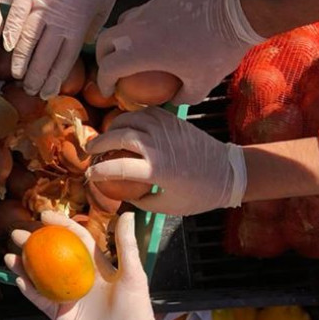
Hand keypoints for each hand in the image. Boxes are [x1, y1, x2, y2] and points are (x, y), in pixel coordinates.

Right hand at [3, 0, 128, 99]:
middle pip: (44, 55)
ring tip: (16, 76)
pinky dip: (11, 32)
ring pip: (28, 40)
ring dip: (21, 61)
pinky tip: (6, 47)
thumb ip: (94, 24)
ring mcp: (40, 4)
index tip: (48, 91)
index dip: (55, 78)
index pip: (64, 59)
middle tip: (30, 90)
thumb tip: (84, 41)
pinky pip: (16, 15)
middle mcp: (58, 19)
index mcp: (79, 24)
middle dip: (36, 76)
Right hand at [5, 211, 159, 319]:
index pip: (75, 238)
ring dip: (23, 266)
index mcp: (95, 265)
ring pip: (39, 277)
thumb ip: (126, 245)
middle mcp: (78, 278)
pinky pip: (39, 300)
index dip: (60, 225)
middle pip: (51, 255)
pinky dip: (28, 290)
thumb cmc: (135, 310)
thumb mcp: (132, 275)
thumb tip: (127, 213)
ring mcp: (67, 296)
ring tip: (8, 256)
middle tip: (17, 234)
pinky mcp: (59, 314)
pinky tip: (17, 279)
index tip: (43, 216)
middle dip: (33, 243)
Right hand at [86, 107, 246, 215]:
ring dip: (112, 128)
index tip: (90, 176)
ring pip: (129, 120)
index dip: (99, 171)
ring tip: (104, 138)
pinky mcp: (172, 120)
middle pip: (118, 136)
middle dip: (98, 143)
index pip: (118, 167)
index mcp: (157, 170)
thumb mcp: (168, 207)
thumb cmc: (199, 194)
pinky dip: (130, 118)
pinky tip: (125, 127)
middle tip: (89, 151)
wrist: (229, 172)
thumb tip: (121, 193)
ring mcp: (165, 129)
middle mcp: (159, 146)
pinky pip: (144, 113)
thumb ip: (141, 200)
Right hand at [96, 0, 264, 105]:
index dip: (104, 82)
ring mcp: (149, 8)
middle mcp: (137, 28)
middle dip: (104, 56)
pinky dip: (144, 24)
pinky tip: (162, 31)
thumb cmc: (218, 50)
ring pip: (123, 22)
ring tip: (134, 48)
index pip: (108, 68)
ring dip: (122, 37)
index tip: (110, 90)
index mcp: (140, 51)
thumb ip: (183, 96)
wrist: (237, 9)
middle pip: (105, 40)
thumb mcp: (202, 84)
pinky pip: (146, 11)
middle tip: (113, 68)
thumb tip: (173, 99)